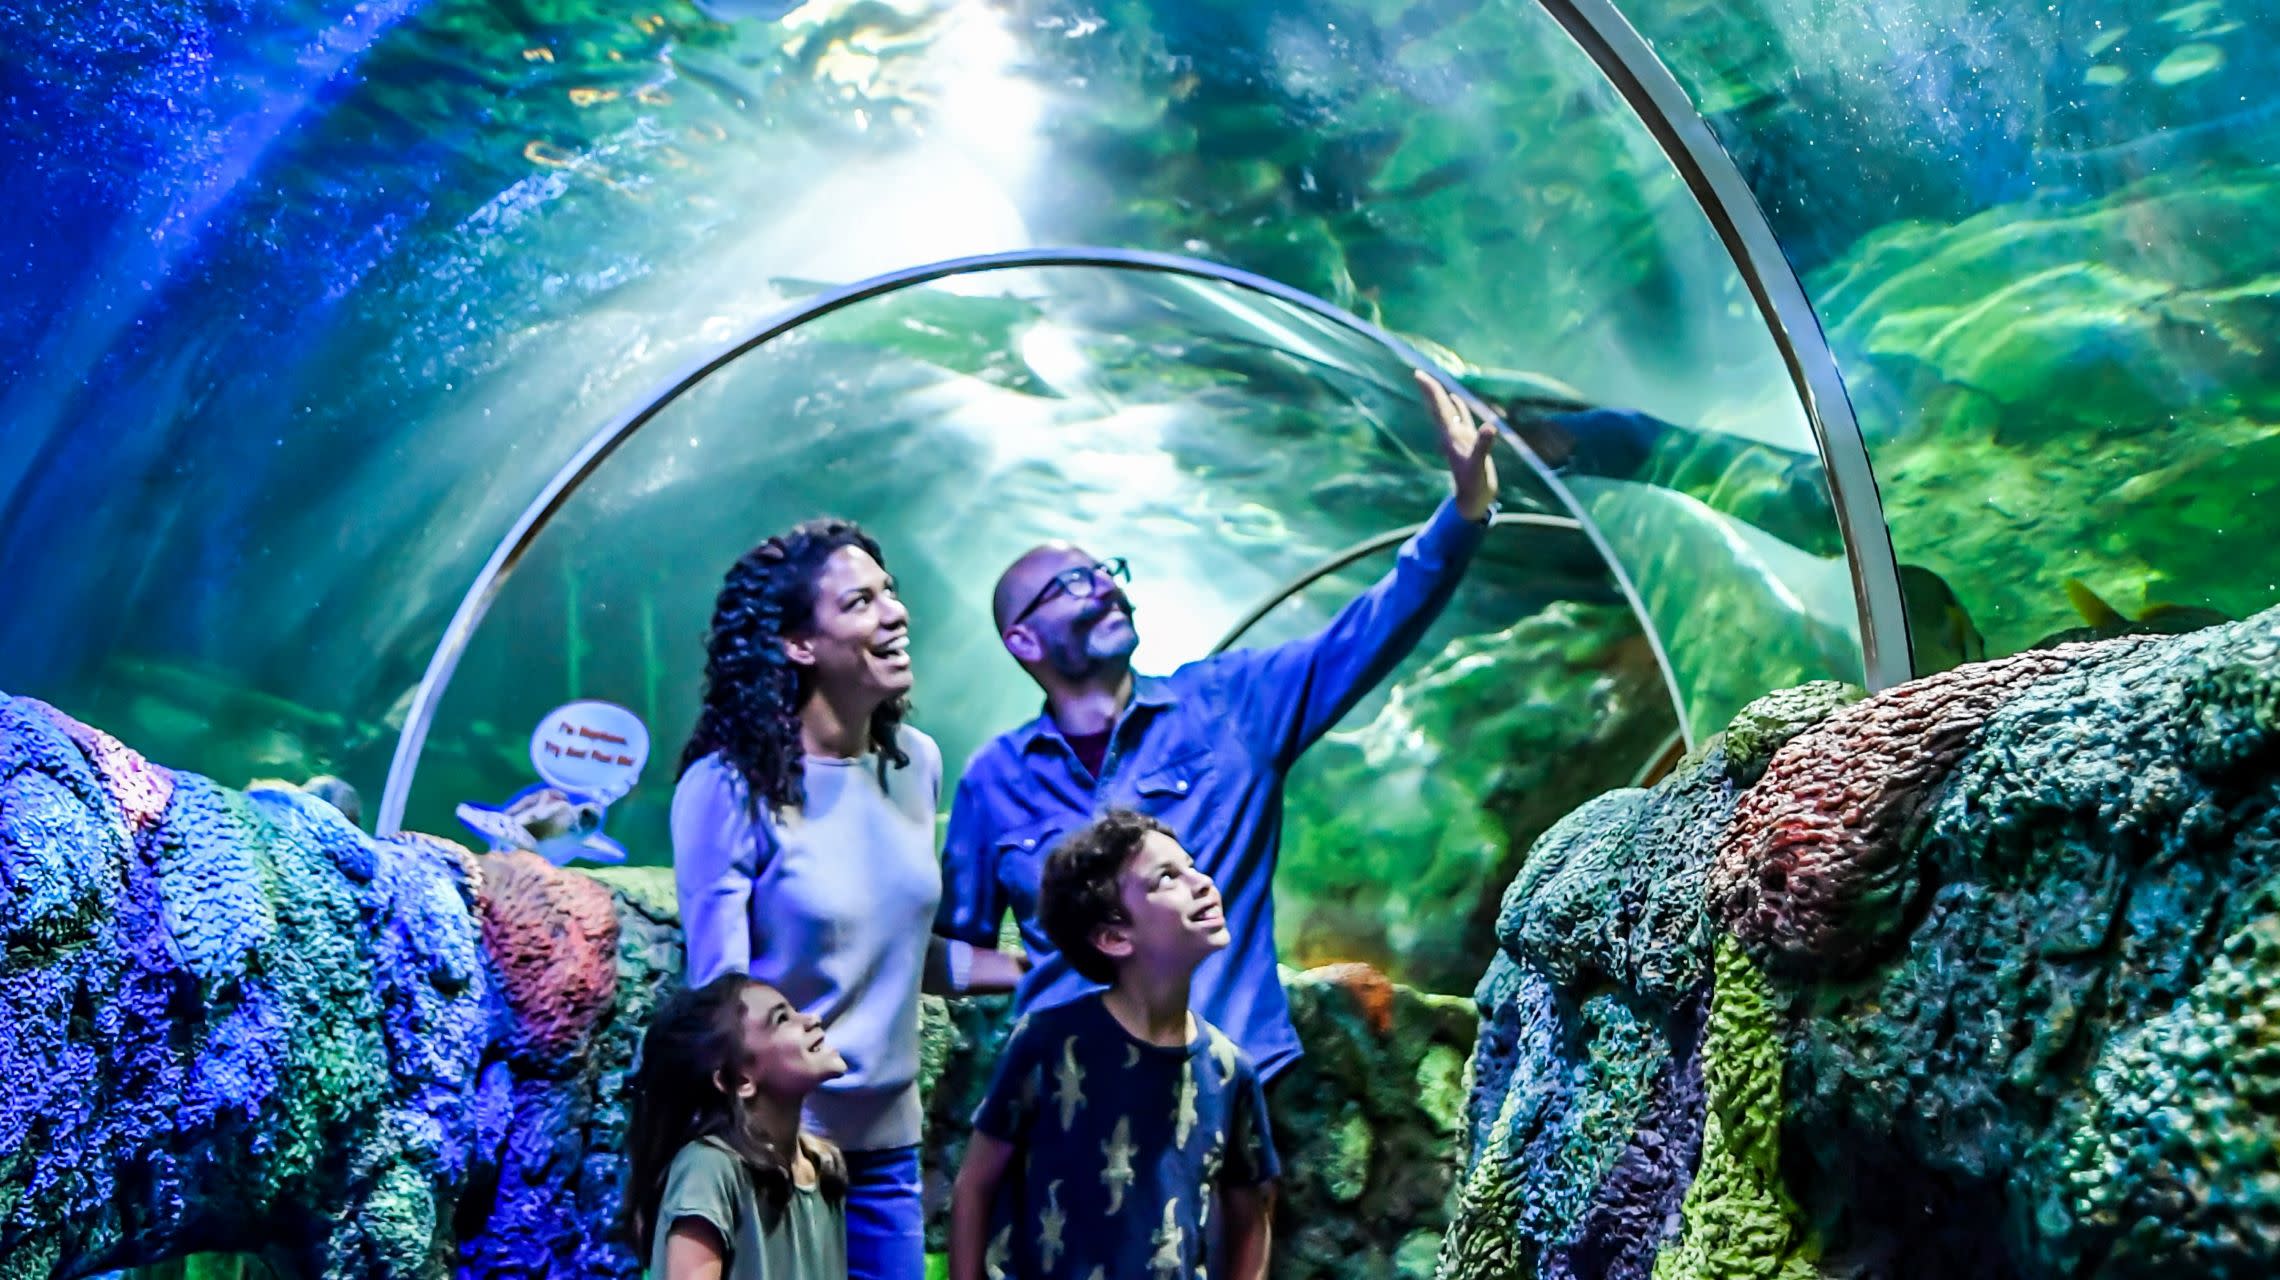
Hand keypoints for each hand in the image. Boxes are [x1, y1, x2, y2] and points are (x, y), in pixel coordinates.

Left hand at [1418, 368, 1497, 521]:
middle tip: (1419, 373)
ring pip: (1448, 410)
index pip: (1439, 408)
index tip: (1419, 375)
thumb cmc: (1474, 484)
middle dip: (1430, 389)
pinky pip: (1461, 417)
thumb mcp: (1479, 465)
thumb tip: (1490, 427)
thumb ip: (1483, 446)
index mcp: (1451, 436)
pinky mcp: (1468, 440)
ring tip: (1433, 380)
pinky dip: (1457, 406)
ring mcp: (1459, 436)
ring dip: (1440, 396)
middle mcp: (1452, 433)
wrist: (1473, 498)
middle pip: (1439, 407)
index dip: (1431, 390)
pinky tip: (1455, 397)